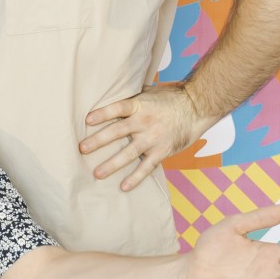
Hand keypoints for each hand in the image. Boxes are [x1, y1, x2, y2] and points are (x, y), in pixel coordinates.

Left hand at [81, 82, 207, 190]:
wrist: (197, 108)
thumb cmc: (172, 97)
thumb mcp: (150, 92)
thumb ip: (133, 98)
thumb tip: (114, 93)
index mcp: (139, 105)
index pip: (117, 108)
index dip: (102, 114)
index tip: (87, 120)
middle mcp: (144, 122)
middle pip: (117, 132)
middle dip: (98, 141)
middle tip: (82, 149)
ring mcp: (152, 138)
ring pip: (128, 153)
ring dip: (111, 164)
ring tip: (97, 173)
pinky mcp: (162, 151)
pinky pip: (146, 167)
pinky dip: (135, 178)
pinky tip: (124, 186)